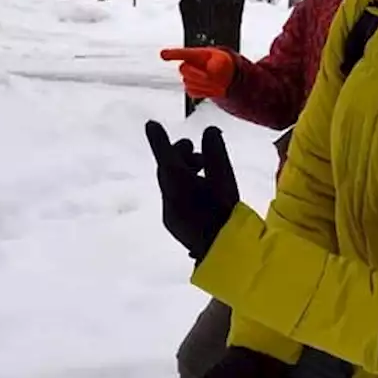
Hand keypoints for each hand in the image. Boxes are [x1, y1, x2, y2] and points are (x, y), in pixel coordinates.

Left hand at [145, 120, 239, 260]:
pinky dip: (187, 188)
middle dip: (182, 156)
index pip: (164, 155)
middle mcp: (168, 198)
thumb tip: (210, 131)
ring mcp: (170, 213)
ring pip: (172, 184)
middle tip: (201, 156)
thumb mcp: (225, 178)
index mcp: (177, 184)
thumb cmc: (226, 212)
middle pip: (168, 169)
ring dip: (186, 172)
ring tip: (208, 173)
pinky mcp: (175, 225)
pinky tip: (205, 192)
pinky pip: (176, 199)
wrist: (224, 252)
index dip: (158, 139)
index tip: (151, 124)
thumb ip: (216, 151)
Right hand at [160, 47, 235, 98]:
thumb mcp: (223, 60)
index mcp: (195, 54)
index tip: (163, 54)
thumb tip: (211, 71)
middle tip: (210, 76)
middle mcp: (188, 65)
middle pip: (183, 69)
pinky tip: (211, 88)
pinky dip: (204, 92)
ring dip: (204, 84)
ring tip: (215, 82)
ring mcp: (188, 78)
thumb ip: (217, 64)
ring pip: (189, 83)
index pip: (181, 53)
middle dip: (196, 74)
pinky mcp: (190, 89)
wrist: (223, 75)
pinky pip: (192, 92)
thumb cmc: (220, 63)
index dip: (172, 54)